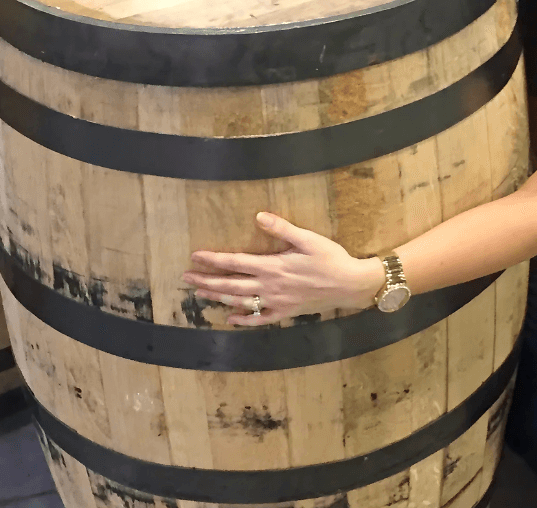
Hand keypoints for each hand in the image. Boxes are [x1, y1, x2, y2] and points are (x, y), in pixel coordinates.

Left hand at [182, 212, 385, 326]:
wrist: (350, 284)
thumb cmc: (331, 258)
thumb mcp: (308, 239)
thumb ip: (282, 229)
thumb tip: (258, 216)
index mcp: (273, 266)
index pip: (236, 263)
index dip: (214, 260)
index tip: (195, 256)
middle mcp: (270, 286)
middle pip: (232, 284)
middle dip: (207, 280)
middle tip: (186, 277)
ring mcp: (277, 302)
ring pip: (241, 302)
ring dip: (219, 297)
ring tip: (200, 293)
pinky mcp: (286, 312)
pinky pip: (260, 319)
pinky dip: (244, 319)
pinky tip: (230, 318)